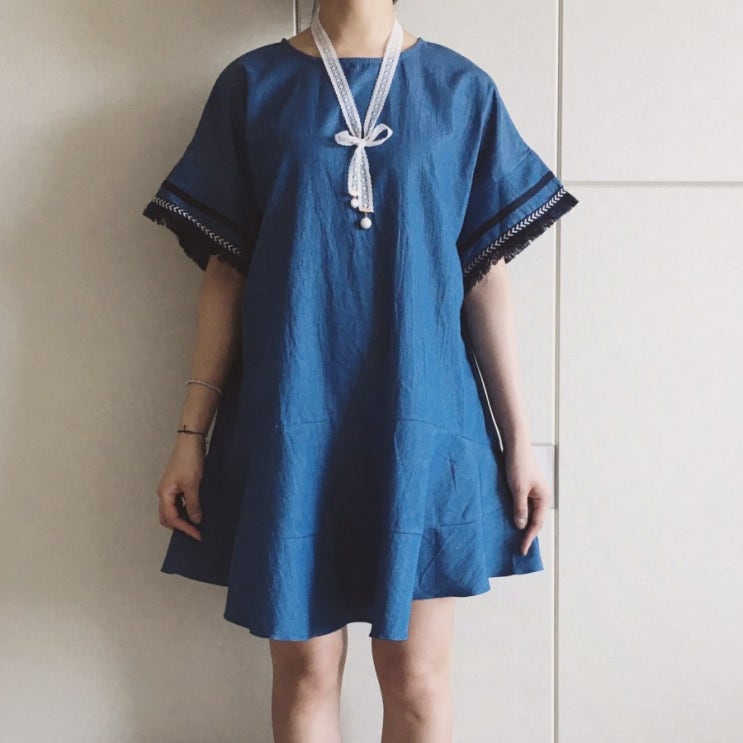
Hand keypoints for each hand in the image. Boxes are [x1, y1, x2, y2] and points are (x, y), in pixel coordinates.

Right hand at [155, 435, 204, 540]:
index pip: (171, 518)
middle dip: (179, 526)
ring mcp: (171, 489)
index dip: (184, 528)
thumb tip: (195, 521)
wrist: (191, 442)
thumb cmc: (189, 461)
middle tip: (195, 532)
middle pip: (168, 517)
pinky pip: (180, 502)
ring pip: (173, 510)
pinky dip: (186, 509)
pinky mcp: (178, 484)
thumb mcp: (192, 485)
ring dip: (183, 518)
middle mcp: (164, 493)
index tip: (198, 534)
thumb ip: (193, 504)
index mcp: (164, 494)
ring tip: (197, 524)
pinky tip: (196, 510)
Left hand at [503, 439, 549, 555]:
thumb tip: (521, 526)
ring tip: (512, 536)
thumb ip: (520, 508)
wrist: (515, 444)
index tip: (522, 550)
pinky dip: (517, 512)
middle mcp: (540, 495)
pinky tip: (509, 518)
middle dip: (527, 533)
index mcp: (543, 497)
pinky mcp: (523, 485)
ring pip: (527, 511)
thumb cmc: (519, 465)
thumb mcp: (518, 489)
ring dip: (521, 522)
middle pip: (534, 519)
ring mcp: (532, 490)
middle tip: (518, 547)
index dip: (529, 537)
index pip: (537, 523)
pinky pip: (521, 503)